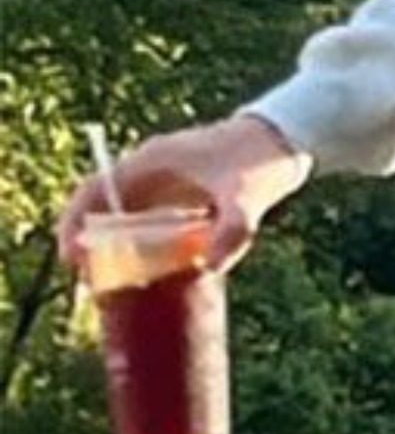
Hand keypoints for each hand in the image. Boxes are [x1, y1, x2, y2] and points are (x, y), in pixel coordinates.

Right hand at [57, 114, 311, 276]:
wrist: (287, 143)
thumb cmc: (261, 162)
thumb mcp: (248, 198)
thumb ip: (232, 230)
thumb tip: (210, 267)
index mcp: (150, 162)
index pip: (96, 190)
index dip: (75, 221)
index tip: (69, 256)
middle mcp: (151, 172)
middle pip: (105, 209)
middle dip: (92, 245)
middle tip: (89, 285)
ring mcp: (166, 185)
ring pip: (127, 220)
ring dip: (118, 251)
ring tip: (113, 289)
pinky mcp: (184, 199)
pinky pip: (152, 226)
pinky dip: (146, 250)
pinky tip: (153, 278)